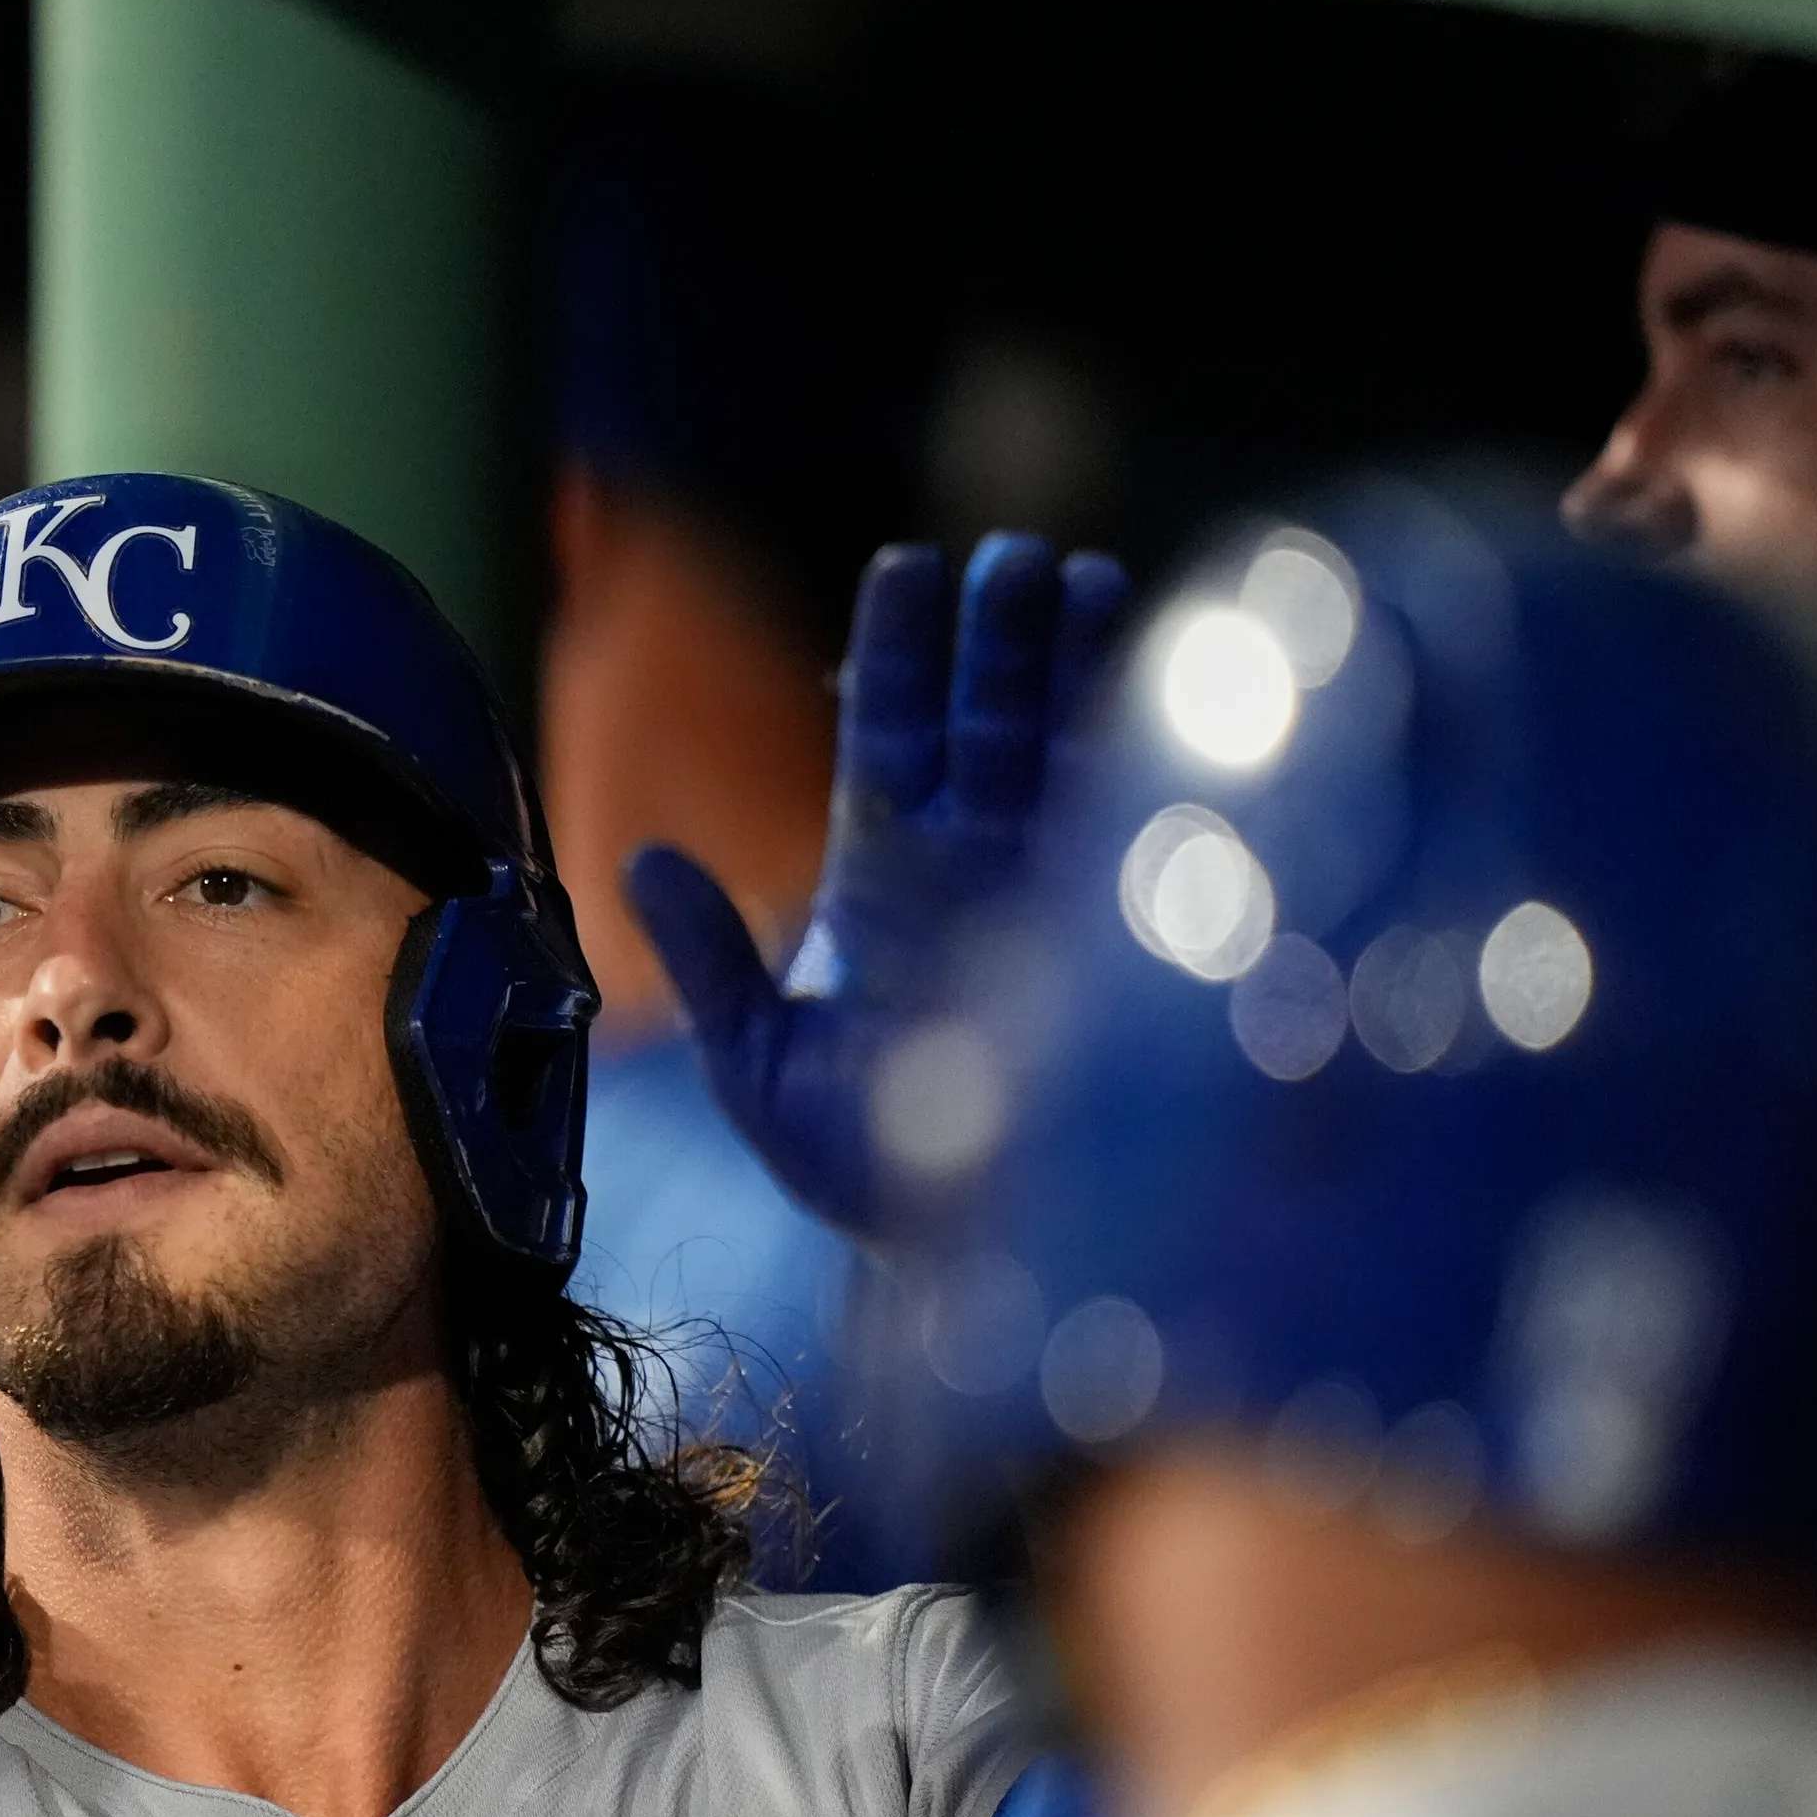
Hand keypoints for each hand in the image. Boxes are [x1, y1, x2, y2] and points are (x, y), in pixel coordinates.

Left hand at [626, 534, 1129, 1237]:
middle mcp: (974, 866)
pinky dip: (1154, 753)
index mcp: (884, 880)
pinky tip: (1175, 682)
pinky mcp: (1123, 937)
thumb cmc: (864, 1173)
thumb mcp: (760, 1070)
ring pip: (1066, 749)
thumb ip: (711, 965)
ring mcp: (1053, 892)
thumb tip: (641, 862)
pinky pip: (1142, 826)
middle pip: (984, 720)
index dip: (898, 654)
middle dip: (996, 638)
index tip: (907, 570)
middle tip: (1005, 554)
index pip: (889, 735)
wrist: (977, 1261)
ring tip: (1078, 576)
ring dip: (1075, 667)